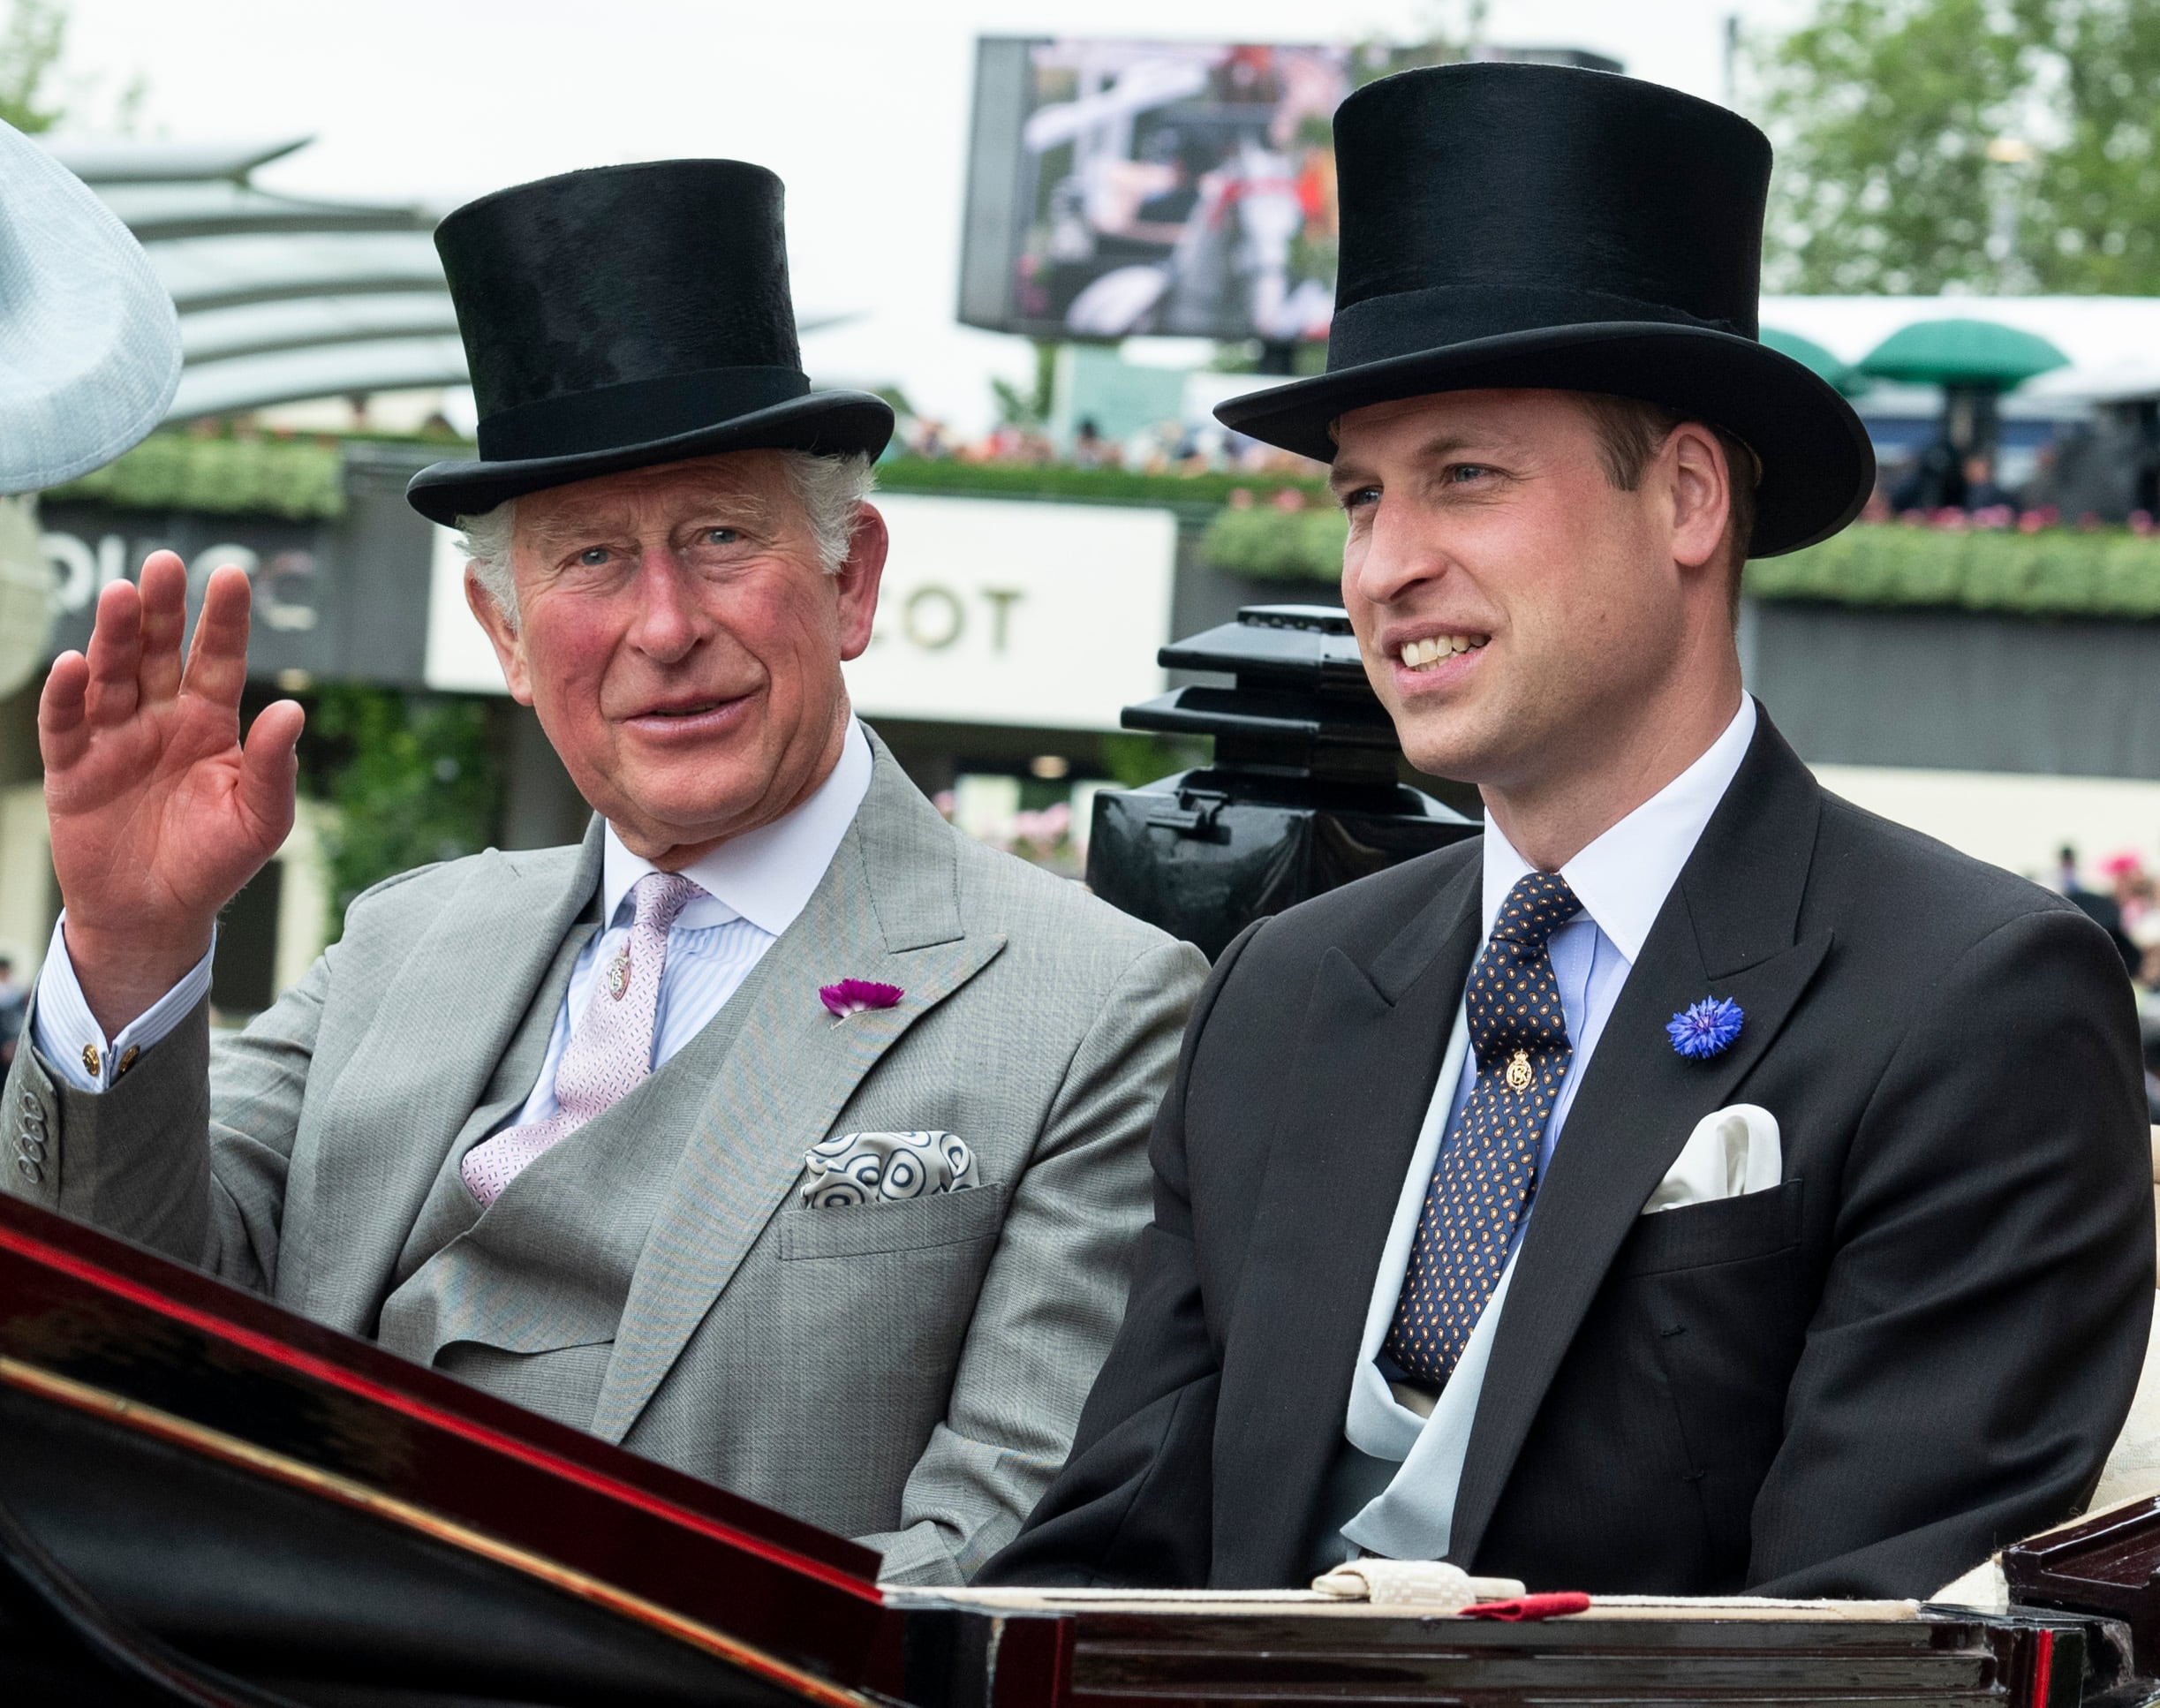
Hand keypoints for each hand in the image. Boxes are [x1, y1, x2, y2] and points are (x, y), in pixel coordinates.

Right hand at [40, 551, 302, 1035]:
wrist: (156, 916)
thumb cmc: (215, 865)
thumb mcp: (261, 820)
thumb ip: (274, 767)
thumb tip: (293, 711)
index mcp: (211, 725)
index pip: (219, 661)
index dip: (224, 621)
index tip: (231, 576)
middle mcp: (161, 720)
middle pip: (161, 653)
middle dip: (163, 610)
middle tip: (164, 564)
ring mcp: (114, 739)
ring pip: (112, 675)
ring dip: (115, 636)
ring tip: (122, 595)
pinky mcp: (74, 768)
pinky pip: (67, 725)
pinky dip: (67, 695)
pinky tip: (74, 664)